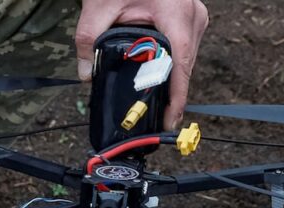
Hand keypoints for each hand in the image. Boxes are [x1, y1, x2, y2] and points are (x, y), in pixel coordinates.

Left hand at [75, 0, 210, 128]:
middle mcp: (193, 16)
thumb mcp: (99, 6)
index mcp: (176, 14)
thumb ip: (89, 40)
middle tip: (153, 115)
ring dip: (169, 75)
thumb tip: (86, 74)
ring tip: (154, 99)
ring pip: (186, 58)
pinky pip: (184, 47)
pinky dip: (171, 61)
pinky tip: (156, 73)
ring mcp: (196, 16)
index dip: (177, 97)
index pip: (181, 65)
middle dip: (169, 90)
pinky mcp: (192, 18)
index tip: (171, 119)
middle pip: (184, 65)